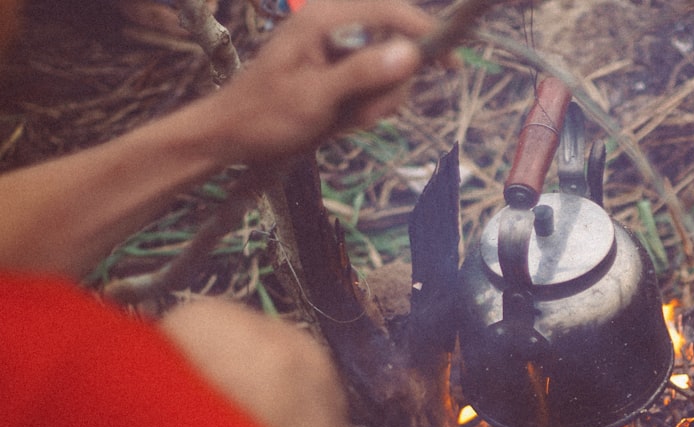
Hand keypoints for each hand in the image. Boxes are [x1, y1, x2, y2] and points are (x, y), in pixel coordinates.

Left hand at [213, 0, 434, 163]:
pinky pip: (372, 86)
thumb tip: (411, 53)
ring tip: (345, 121)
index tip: (451, 63)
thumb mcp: (316, 98)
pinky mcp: (337, 72)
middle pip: (395, 46)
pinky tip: (341, 121)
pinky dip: (366, 108)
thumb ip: (363, 73)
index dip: (426, 34)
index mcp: (325, 20)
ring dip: (376, 103)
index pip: (391, 12)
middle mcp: (334, 28)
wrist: (232, 137)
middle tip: (362, 115)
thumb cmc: (264, 115)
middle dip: (389, 86)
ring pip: (387, 72)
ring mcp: (336, 51)